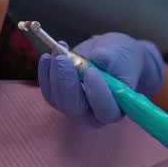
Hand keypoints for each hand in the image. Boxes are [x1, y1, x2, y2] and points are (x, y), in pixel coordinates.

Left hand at [38, 32, 165, 124]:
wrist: (111, 56)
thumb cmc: (121, 58)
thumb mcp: (121, 54)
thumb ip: (112, 59)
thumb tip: (97, 59)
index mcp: (117, 108)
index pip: (105, 110)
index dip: (97, 94)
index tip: (91, 71)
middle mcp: (94, 114)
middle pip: (76, 108)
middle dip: (67, 83)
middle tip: (63, 59)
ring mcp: (76, 108)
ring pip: (59, 100)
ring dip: (54, 76)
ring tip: (57, 52)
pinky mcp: (62, 99)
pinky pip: (49, 93)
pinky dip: (45, 75)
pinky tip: (47, 58)